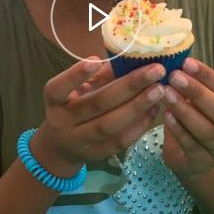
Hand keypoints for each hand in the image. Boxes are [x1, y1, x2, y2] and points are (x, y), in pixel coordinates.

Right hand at [30, 57, 166, 177]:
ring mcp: (78, 141)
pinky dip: (139, 126)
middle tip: (156, 71)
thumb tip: (129, 58)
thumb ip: (97, 76)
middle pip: (96, 104)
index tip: (95, 60)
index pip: (58, 88)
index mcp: (54, 101)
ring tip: (159, 90)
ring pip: (109, 125)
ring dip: (137, 107)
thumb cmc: (73, 106)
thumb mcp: (77, 90)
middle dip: (129, 86)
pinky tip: (154, 110)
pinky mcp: (95, 155)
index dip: (75, 75)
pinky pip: (119, 141)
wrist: (60, 146)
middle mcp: (62, 122)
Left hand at [161, 57, 213, 178]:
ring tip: (166, 93)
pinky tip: (165, 115)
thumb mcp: (198, 103)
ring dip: (185, 110)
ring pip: (206, 130)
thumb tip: (175, 57)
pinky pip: (191, 145)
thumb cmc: (195, 122)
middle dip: (198, 92)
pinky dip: (178, 130)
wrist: (194, 161)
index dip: (208, 76)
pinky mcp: (203, 162)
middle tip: (174, 76)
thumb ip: (192, 85)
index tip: (186, 62)